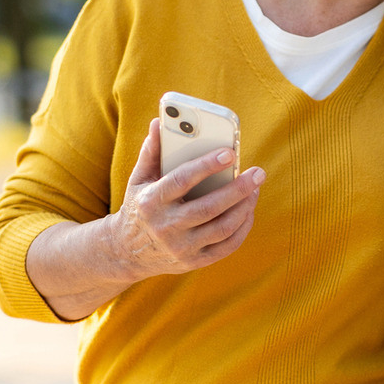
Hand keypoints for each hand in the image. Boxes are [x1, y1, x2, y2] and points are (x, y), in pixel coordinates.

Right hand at [105, 119, 263, 278]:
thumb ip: (151, 152)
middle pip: (208, 207)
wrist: (126, 253)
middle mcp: (165, 227)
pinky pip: (226, 247)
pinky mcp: (193, 262)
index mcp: (151, 202)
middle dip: (237, 189)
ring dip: (244, 207)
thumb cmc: (139, 207)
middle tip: (257, 173)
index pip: (182, 181)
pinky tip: (248, 210)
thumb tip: (159, 122)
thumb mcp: (139, 179)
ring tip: (255, 188)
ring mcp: (180, 248)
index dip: (206, 166)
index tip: (229, 153)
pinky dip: (242, 228)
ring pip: (222, 228)